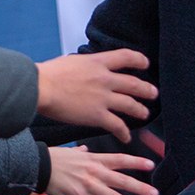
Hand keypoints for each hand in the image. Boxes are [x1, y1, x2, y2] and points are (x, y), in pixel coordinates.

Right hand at [36, 51, 156, 142]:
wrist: (40, 88)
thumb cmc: (49, 74)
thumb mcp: (72, 61)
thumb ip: (85, 65)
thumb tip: (87, 67)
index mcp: (98, 62)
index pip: (126, 57)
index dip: (139, 60)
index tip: (145, 63)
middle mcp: (105, 79)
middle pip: (134, 83)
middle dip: (146, 89)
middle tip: (153, 93)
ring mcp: (103, 97)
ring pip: (131, 105)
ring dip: (140, 110)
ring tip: (144, 113)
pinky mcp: (97, 115)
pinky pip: (118, 125)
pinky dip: (124, 133)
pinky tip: (126, 138)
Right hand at [45, 146, 156, 194]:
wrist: (39, 166)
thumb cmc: (54, 158)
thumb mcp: (71, 152)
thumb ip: (81, 153)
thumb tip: (84, 150)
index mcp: (95, 160)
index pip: (120, 160)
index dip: (136, 162)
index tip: (151, 164)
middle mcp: (95, 172)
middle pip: (122, 180)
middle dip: (140, 187)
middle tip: (155, 193)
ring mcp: (87, 185)